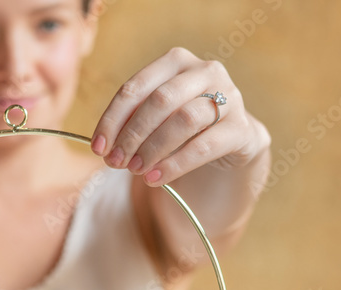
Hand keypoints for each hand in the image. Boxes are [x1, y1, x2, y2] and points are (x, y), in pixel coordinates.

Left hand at [90, 47, 269, 186]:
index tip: (98, 148)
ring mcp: (230, 97)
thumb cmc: (180, 126)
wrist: (228, 142)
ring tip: (135, 170)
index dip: (113, 119)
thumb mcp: (154, 119)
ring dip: (153, 149)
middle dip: (132, 135)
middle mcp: (206, 71)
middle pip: (161, 101)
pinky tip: (156, 178)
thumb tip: (104, 149)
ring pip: (184, 120)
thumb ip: (131, 125)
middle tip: (115, 163)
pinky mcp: (242, 128)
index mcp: (177, 61)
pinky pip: (205, 146)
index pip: (136, 87)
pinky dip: (176, 164)